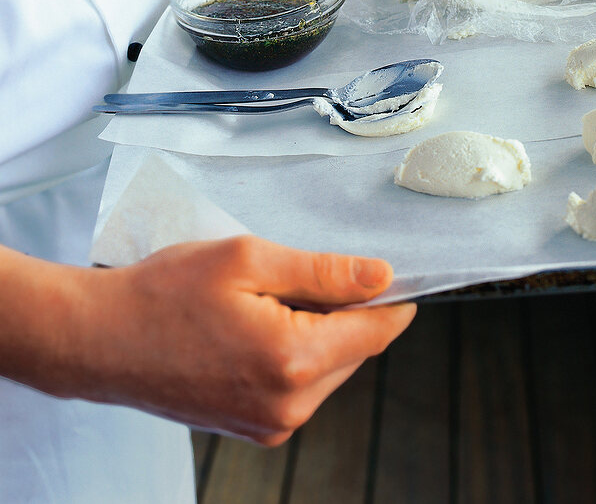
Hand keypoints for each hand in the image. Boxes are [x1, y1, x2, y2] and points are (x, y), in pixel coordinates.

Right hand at [3, 237, 414, 445]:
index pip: (377, 331)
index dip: (393, 299)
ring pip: (330, 369)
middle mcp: (289, 406)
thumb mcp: (248, 260)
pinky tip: (255, 328)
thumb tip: (382, 277)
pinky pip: (300, 387)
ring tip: (265, 302)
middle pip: (355, 350)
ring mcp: (270, 425)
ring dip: (318, 333)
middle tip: (300, 276)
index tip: (401, 275)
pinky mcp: (253, 430)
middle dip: (345, 312)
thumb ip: (324, 272)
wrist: (99, 340)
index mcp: (293, 360)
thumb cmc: (165, 293)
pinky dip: (295, 354)